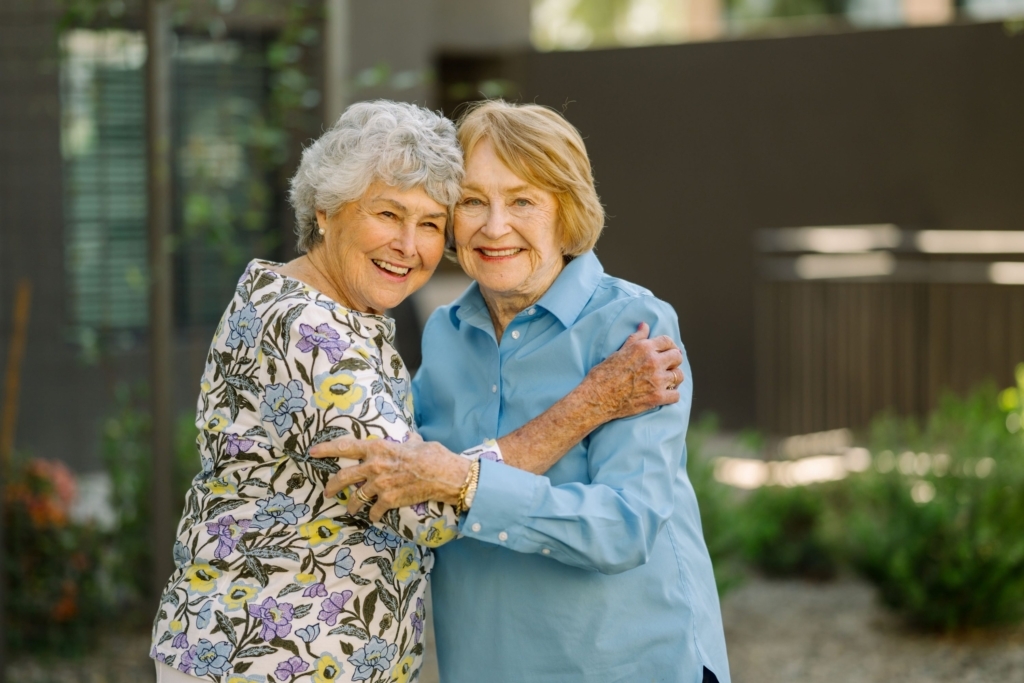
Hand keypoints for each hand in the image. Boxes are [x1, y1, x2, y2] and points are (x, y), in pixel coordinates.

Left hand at [309, 434, 470, 521]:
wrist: (444, 476)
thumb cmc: (433, 455)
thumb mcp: (418, 443)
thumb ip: (408, 442)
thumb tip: (409, 438)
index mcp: (378, 448)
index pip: (345, 447)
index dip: (326, 449)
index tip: (313, 452)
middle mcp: (374, 466)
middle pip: (343, 477)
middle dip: (332, 486)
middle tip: (327, 491)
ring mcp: (379, 485)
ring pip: (356, 497)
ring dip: (351, 505)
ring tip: (349, 509)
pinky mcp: (388, 501)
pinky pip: (373, 511)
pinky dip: (372, 516)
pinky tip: (372, 518)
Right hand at [579, 322, 683, 420]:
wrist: (597, 397)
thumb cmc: (604, 373)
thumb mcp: (619, 351)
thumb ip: (636, 338)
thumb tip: (644, 325)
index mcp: (644, 348)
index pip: (668, 341)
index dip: (670, 346)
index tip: (668, 351)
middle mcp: (653, 362)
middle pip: (677, 357)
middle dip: (674, 361)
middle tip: (668, 366)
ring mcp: (657, 380)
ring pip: (679, 376)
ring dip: (674, 378)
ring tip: (667, 381)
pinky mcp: (656, 397)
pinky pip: (675, 395)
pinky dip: (672, 395)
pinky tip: (665, 394)